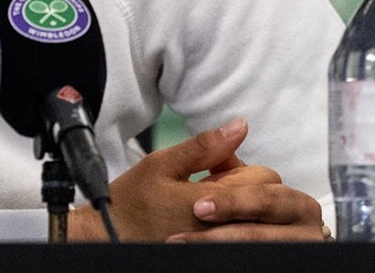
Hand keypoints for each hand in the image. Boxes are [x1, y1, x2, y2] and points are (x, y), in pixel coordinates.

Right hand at [75, 118, 325, 242]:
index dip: (238, 163)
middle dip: (242, 183)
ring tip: (204, 201)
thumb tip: (239, 126)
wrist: (110, 237)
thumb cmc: (131, 202)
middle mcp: (225, 227)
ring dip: (237, 202)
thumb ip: (204, 146)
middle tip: (206, 180)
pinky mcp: (214, 248)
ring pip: (254, 216)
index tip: (210, 165)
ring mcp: (221, 241)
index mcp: (215, 201)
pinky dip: (229, 219)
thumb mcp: (161, 164)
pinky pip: (239, 231)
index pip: (265, 178)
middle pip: (265, 198)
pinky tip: (204, 217)